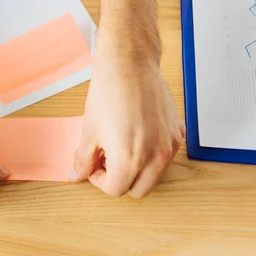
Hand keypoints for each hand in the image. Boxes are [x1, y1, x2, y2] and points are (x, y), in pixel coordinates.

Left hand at [70, 33, 184, 197]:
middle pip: (138, 190)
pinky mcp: (178, 132)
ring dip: (137, 171)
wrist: (129, 64)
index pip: (115, 190)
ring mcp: (170, 145)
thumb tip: (77, 175)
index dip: (99, 181)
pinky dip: (151, 155)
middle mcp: (156, 156)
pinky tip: (136, 135)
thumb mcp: (89, 131)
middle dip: (121, 180)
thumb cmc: (108, 94)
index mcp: (130, 160)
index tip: (94, 166)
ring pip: (155, 176)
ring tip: (121, 147)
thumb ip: (84, 159)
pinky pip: (166, 156)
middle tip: (107, 161)